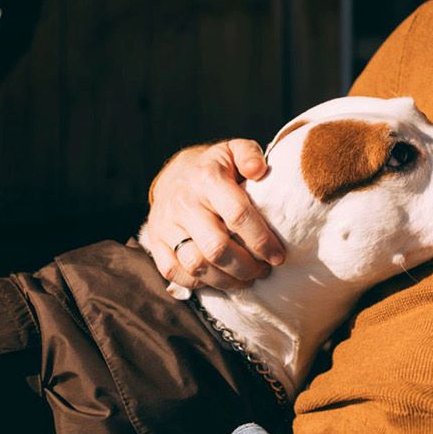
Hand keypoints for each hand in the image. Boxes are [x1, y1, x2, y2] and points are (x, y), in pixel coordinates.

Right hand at [144, 139, 283, 291]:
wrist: (174, 174)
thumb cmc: (215, 168)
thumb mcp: (234, 150)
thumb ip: (250, 155)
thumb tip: (258, 170)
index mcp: (207, 178)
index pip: (237, 214)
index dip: (261, 240)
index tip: (278, 256)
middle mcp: (184, 202)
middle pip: (217, 247)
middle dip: (246, 267)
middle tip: (263, 270)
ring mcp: (166, 224)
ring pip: (196, 265)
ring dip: (226, 280)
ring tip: (246, 279)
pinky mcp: (155, 241)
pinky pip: (174, 272)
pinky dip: (199, 282)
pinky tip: (218, 278)